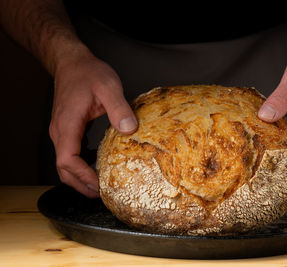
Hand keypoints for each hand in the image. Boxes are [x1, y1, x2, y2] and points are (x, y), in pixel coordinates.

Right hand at [49, 49, 136, 197]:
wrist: (72, 62)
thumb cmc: (88, 73)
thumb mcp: (108, 87)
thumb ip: (119, 108)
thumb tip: (130, 130)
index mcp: (68, 124)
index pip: (68, 160)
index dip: (82, 176)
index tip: (99, 185)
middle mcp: (60, 131)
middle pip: (63, 169)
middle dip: (81, 184)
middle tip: (101, 194)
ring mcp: (62, 131)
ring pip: (65, 164)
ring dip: (80, 177)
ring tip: (100, 185)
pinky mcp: (68, 129)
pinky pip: (70, 153)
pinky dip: (81, 165)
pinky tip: (97, 163)